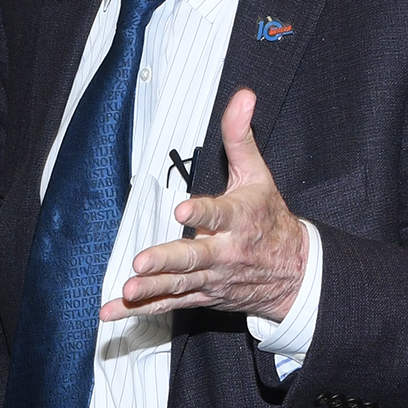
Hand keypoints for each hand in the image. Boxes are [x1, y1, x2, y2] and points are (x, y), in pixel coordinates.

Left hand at [101, 89, 307, 323]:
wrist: (294, 273)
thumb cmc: (270, 218)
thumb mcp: (259, 174)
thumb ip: (241, 136)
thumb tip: (243, 96)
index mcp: (240, 218)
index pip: (220, 214)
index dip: (202, 212)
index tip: (182, 210)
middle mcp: (226, 252)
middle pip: (195, 258)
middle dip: (167, 260)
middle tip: (142, 262)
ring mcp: (213, 278)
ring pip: (179, 285)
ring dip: (151, 290)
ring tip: (127, 290)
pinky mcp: (202, 295)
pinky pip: (170, 305)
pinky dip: (142, 311)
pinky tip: (113, 311)